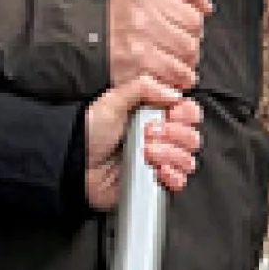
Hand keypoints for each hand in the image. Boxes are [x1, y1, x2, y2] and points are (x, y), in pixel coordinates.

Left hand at [82, 83, 201, 212]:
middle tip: (150, 133)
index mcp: (154, 114)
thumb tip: (174, 92)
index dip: (185, 114)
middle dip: (175, 134)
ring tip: (147, 152)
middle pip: (193, 136)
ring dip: (171, 154)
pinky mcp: (155, 182)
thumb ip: (143, 87)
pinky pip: (180, 181)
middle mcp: (161, 137)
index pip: (189, 112)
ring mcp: (160, 161)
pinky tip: (158, 171)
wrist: (76, 165)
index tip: (171, 114)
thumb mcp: (113, 101)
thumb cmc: (89, 133)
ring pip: (189, 159)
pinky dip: (173, 176)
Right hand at [104, 0, 209, 97]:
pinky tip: (165, 75)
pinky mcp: (137, 67)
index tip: (179, 24)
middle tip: (171, 44)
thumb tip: (207, 6)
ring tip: (168, 59)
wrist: (81, 36)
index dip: (191, 19)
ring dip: (184, 62)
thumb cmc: (116, 11)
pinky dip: (176, 79)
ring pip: (188, 53)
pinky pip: (176, 75)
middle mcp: (141, 10)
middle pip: (194, 31)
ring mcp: (139, 40)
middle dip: (188, 42)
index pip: (193, 7)